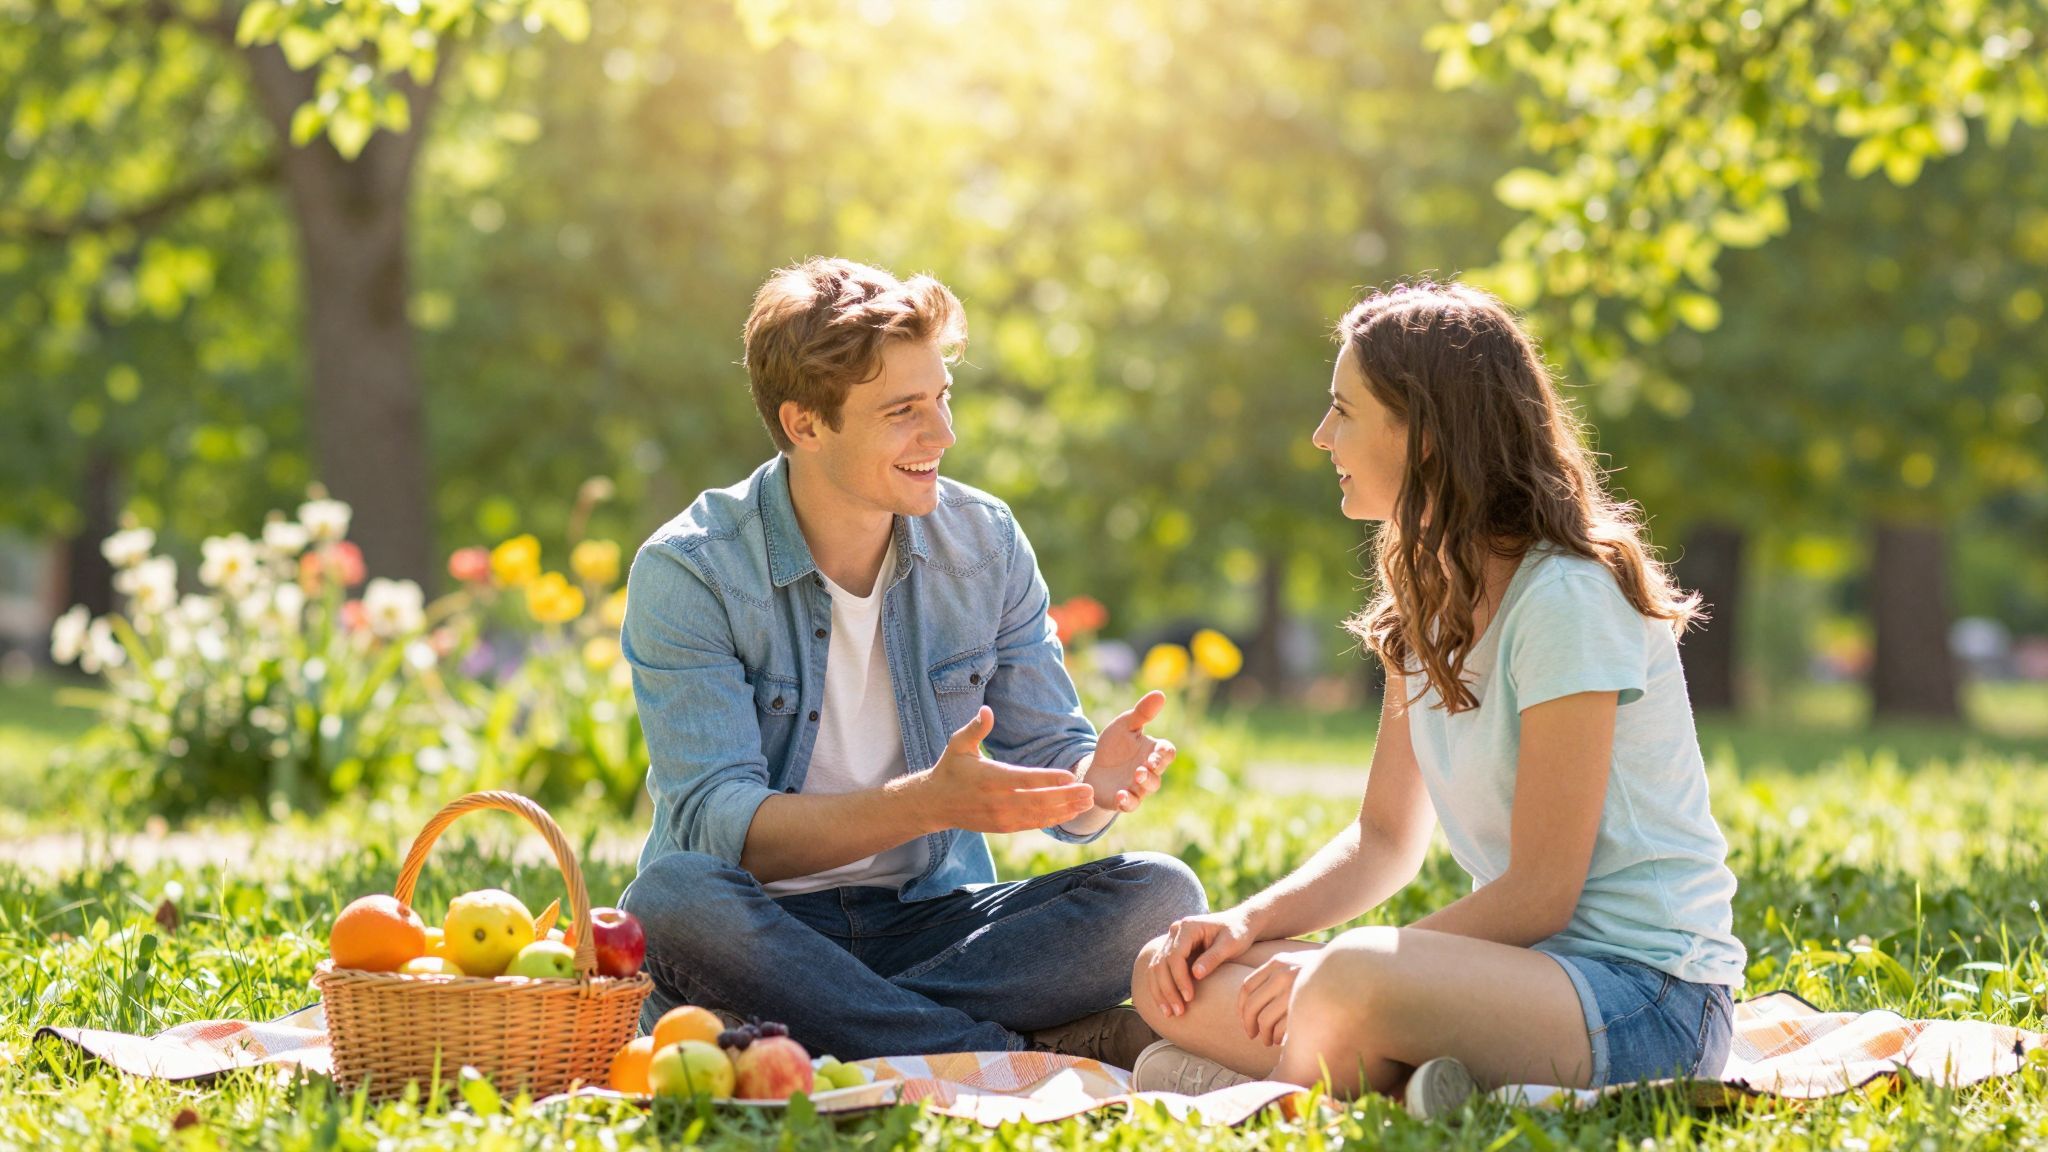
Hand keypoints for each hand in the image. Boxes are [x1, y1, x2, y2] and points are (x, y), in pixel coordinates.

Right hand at [905, 706, 1097, 833]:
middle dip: (1067, 797)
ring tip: (1088, 802)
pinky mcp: (1004, 826)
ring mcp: (1002, 816)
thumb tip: (987, 710)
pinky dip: (1053, 819)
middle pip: (1038, 800)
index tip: (1070, 776)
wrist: (936, 803)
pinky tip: (1070, 813)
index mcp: (990, 778)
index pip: (1024, 779)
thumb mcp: (958, 745)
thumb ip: (975, 729)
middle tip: (1091, 791)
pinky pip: (1032, 824)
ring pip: (1039, 815)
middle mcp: (998, 800)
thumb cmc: (951, 769)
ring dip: (1065, 809)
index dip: (1048, 778)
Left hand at [1080, 690, 1176, 813]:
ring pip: (1149, 788)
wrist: (1094, 767)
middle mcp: (1149, 770)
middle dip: (1154, 769)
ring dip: (1144, 783)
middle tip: (1144, 765)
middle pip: (1159, 772)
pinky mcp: (1123, 799)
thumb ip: (1141, 713)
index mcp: (1152, 751)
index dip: (1164, 753)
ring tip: (1136, 776)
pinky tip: (1120, 796)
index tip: (1156, 752)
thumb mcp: (1124, 725)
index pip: (1168, 752)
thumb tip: (1160, 694)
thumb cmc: (1114, 746)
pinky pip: (1131, 804)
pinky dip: (1128, 802)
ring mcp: (1137, 787)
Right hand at [1146, 910, 1255, 1017]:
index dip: (1179, 979)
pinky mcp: (1172, 950)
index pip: (1175, 956)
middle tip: (1178, 1012)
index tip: (1189, 998)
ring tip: (1169, 1013)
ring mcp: (1171, 940)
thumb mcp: (1230, 944)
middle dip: (1168, 990)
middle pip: (1161, 963)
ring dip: (1160, 992)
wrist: (1239, 924)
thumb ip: (1213, 958)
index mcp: (1188, 927)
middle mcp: (1175, 931)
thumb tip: (1196, 975)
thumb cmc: (1238, 933)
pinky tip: (1165, 1004)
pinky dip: (1160, 987)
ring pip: (1156, 968)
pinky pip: (1159, 970)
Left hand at [1237, 949, 1314, 1047]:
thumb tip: (1249, 1003)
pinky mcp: (1306, 1006)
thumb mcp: (1297, 964)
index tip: (1244, 1021)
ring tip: (1269, 1041)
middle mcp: (1284, 973)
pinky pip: (1282, 1028)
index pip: (1246, 987)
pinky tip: (1283, 1041)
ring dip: (1265, 1036)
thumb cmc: (1322, 974)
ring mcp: (1295, 990)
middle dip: (1249, 1026)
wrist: (1355, 970)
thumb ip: (1276, 976)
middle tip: (1254, 1036)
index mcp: (1278, 962)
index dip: (1241, 1008)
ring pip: (1265, 1021)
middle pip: (1252, 1007)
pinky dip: (1279, 1038)